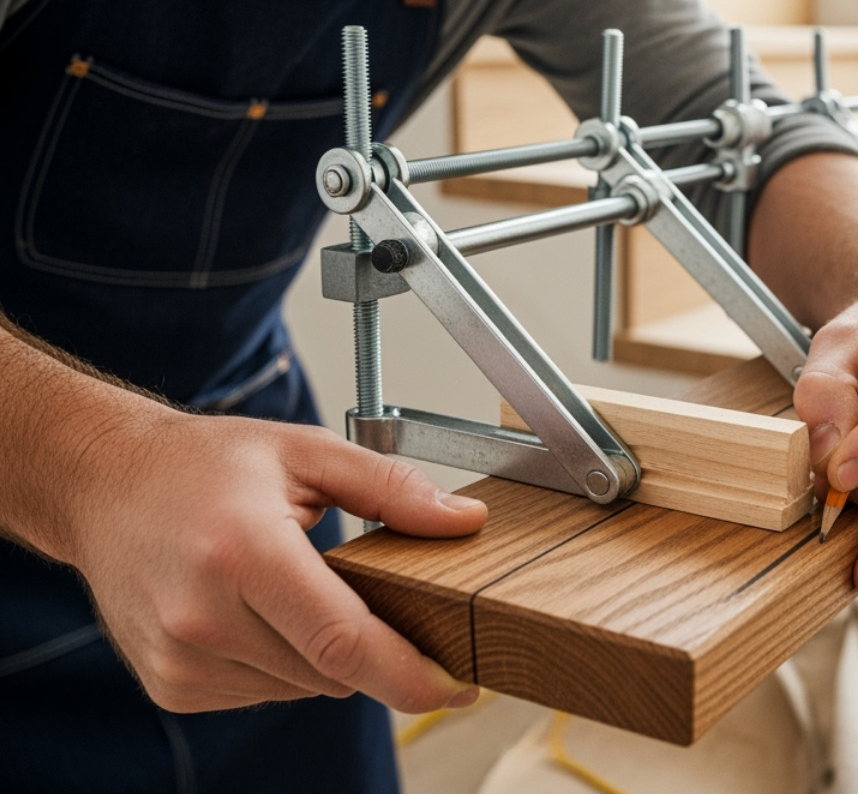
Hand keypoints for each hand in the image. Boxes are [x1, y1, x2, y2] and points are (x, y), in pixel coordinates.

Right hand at [59, 408, 486, 713]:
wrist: (105, 485)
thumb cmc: (203, 465)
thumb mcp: (307, 453)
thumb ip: (392, 487)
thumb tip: (466, 520)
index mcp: (243, 554)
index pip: (343, 641)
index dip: (410, 673)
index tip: (461, 684)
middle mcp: (203, 617)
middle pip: (334, 670)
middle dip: (373, 642)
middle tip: (368, 589)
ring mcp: (181, 661)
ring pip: (305, 686)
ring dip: (324, 652)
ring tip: (293, 585)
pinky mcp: (171, 686)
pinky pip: (265, 692)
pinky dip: (285, 661)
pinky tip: (260, 611)